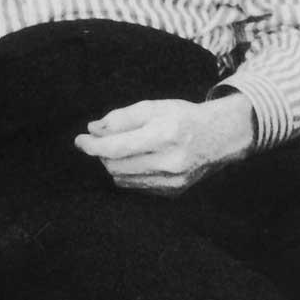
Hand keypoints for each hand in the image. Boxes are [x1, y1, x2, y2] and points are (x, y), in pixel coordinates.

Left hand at [74, 94, 254, 194]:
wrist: (219, 137)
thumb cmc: (184, 117)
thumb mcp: (154, 107)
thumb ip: (121, 118)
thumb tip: (93, 129)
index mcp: (165, 135)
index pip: (116, 147)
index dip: (93, 146)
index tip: (80, 140)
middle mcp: (169, 162)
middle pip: (116, 165)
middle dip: (102, 153)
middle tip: (101, 140)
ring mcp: (171, 182)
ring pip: (122, 179)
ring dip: (113, 164)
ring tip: (120, 149)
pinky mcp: (172, 193)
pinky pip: (136, 187)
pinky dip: (128, 174)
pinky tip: (136, 161)